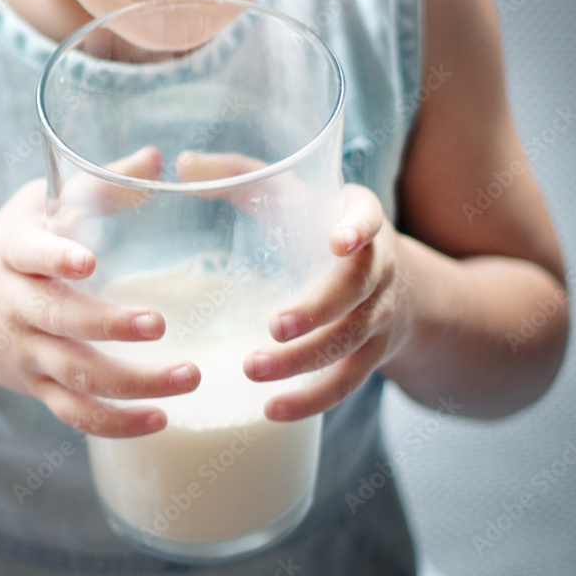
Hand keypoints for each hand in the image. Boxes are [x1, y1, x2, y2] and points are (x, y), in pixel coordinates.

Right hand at [0, 157, 200, 437]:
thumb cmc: (13, 247)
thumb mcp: (41, 205)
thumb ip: (99, 184)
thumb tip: (160, 159)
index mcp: (14, 252)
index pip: (29, 254)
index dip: (55, 258)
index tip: (88, 262)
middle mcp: (17, 306)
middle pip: (58, 321)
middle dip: (107, 325)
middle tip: (158, 323)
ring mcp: (27, 353)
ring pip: (76, 375)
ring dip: (132, 383)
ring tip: (189, 377)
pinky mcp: (39, 389)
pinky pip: (75, 415)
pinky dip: (116, 424)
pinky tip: (161, 421)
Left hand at [242, 183, 416, 419]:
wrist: (394, 279)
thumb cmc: (317, 223)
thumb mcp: (286, 190)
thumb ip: (236, 172)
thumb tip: (180, 164)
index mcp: (358, 217)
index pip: (369, 217)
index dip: (358, 229)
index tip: (339, 242)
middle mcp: (378, 266)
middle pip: (357, 291)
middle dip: (317, 310)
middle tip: (273, 327)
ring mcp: (378, 314)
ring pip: (350, 342)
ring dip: (304, 361)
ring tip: (252, 370)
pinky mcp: (370, 354)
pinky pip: (348, 382)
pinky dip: (313, 400)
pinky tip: (272, 410)